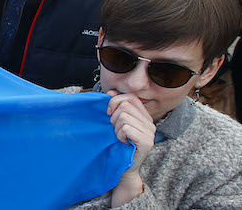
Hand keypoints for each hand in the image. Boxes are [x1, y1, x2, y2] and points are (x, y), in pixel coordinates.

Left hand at [106, 90, 155, 206]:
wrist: (124, 167)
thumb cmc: (118, 144)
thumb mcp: (115, 122)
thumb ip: (115, 106)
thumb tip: (110, 92)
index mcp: (144, 116)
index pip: (130, 97)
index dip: (115, 101)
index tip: (109, 113)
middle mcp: (150, 123)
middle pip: (124, 105)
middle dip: (114, 117)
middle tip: (116, 129)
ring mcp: (150, 132)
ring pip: (123, 116)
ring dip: (116, 128)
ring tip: (120, 137)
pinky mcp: (146, 142)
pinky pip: (126, 128)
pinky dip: (119, 135)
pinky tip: (123, 142)